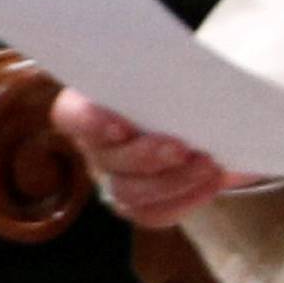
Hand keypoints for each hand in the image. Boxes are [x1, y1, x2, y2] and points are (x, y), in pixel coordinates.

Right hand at [51, 89, 233, 225]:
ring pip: (131, 193)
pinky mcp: (138, 204)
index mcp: (88, 105)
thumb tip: (194, 79)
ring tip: (209, 166)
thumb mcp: (168, 70)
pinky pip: (155, 212)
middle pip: (108, 159)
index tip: (121, 127)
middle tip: (181, 148)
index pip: (70, 115)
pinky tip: (212, 181)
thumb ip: (168, 73)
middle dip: (146, 156)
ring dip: (173, 181)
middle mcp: (94, 147)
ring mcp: (114, 180)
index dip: (89, 123)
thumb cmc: (173, 83)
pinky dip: (186, 198)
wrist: (193, 115)